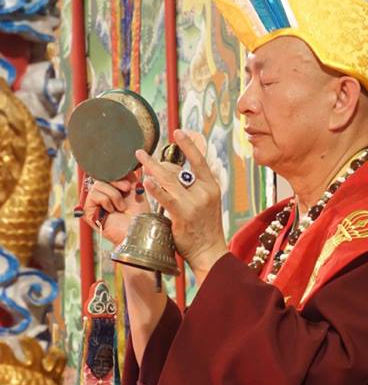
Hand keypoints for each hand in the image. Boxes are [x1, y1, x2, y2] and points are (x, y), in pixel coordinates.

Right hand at [83, 172, 148, 245]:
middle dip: (117, 183)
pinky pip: (94, 195)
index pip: (106, 173)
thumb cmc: (139, 214)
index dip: (117, 175)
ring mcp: (94, 203)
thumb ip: (127, 175)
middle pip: (101, 177)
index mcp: (112, 189)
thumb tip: (120, 163)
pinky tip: (112, 212)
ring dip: (114, 196)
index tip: (128, 184)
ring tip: (121, 207)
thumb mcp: (135, 189)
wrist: (138, 230)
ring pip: (98, 185)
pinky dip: (106, 202)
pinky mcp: (88, 211)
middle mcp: (101, 195)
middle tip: (126, 191)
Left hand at [136, 128, 227, 279]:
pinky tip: (147, 181)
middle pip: (178, 170)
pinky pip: (167, 198)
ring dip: (151, 167)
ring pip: (169, 180)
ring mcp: (194, 203)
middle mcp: (205, 192)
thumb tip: (182, 174)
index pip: (199, 160)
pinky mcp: (184, 215)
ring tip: (139, 157)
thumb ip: (197, 188)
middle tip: (142, 155)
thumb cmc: (205, 229)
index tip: (178, 131)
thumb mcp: (207, 204)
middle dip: (158, 164)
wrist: (210, 252)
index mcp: (211, 187)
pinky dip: (156, 189)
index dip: (188, 144)